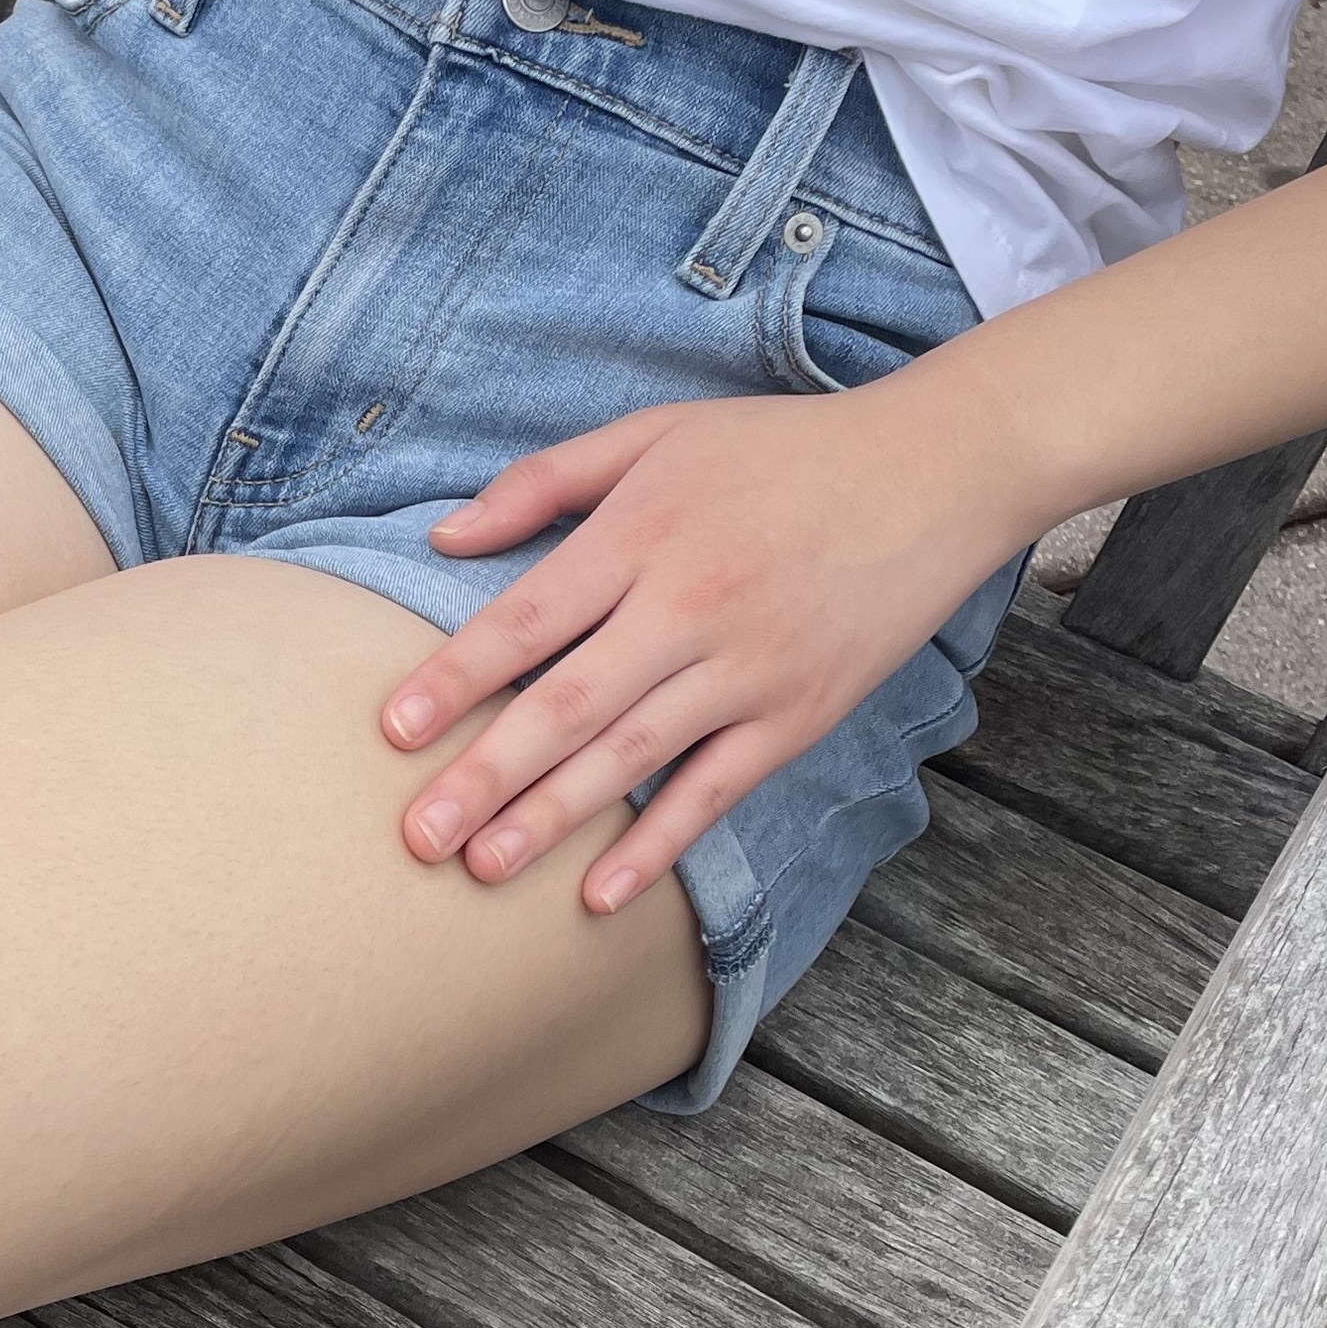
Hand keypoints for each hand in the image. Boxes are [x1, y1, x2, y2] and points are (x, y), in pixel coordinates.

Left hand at [377, 382, 1027, 915]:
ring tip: (481, 868)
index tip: (393, 730)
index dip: (457, 677)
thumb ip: (546, 481)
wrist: (933, 472)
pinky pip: (714, 792)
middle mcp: (690, 605)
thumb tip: (445, 536)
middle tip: (416, 837)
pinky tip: (598, 896)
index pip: (530, 617)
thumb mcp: (657, 432)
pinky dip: (656, 846)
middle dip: (486, 774)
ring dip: (553, 819)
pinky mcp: (797, 715)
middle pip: (569, 703)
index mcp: (642, 534)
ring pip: (632, 757)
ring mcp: (747, 668)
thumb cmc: (779, 450)